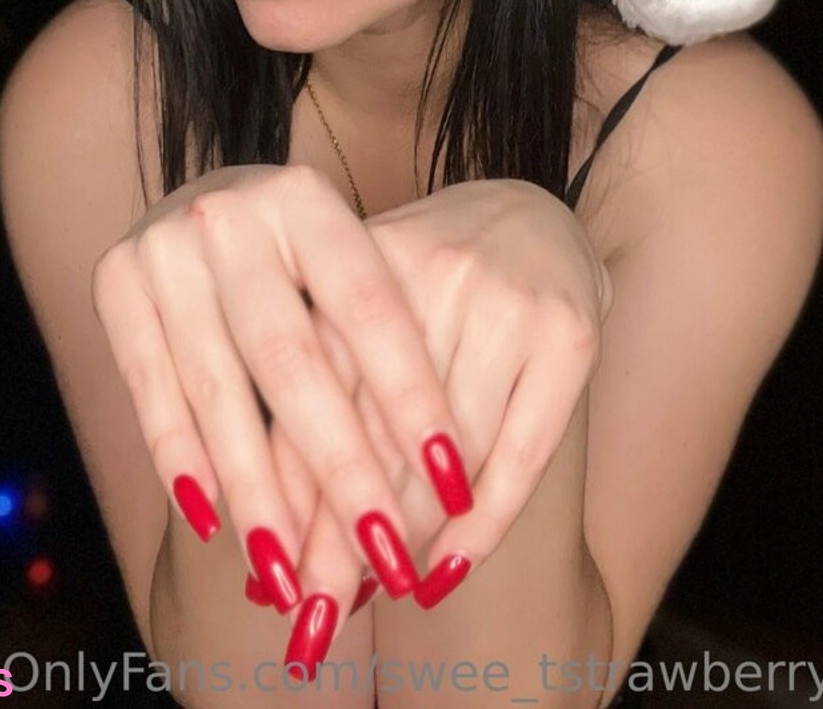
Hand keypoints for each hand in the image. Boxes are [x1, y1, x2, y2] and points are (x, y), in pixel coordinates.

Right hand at [92, 163, 474, 656]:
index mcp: (305, 198)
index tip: (451, 483)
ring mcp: (164, 243)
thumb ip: (372, 347)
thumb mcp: (340, 268)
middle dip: (340, 468)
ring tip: (291, 574)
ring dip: (256, 492)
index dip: (411, 396)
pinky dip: (181, 461)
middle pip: (292, 360)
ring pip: (217, 390)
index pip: (369, 308)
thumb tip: (438, 484)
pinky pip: (150, 391)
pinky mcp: (112, 280)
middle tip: (381, 556)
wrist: (202, 198)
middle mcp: (231, 212)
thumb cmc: (296, 257)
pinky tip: (215, 523)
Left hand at [269, 179, 609, 635]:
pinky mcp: (568, 333)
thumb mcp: (357, 303)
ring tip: (376, 597)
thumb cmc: (421, 275)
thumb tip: (254, 505)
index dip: (290, 486)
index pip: (312, 390)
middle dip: (343, 533)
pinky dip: (485, 520)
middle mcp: (430, 270)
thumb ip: (315, 380)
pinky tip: (449, 567)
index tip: (267, 570)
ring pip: (448, 450)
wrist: (530, 210)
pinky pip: (522, 451)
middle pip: (375, 428)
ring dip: (411, 537)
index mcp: (357, 254)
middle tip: (316, 613)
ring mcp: (504, 301)